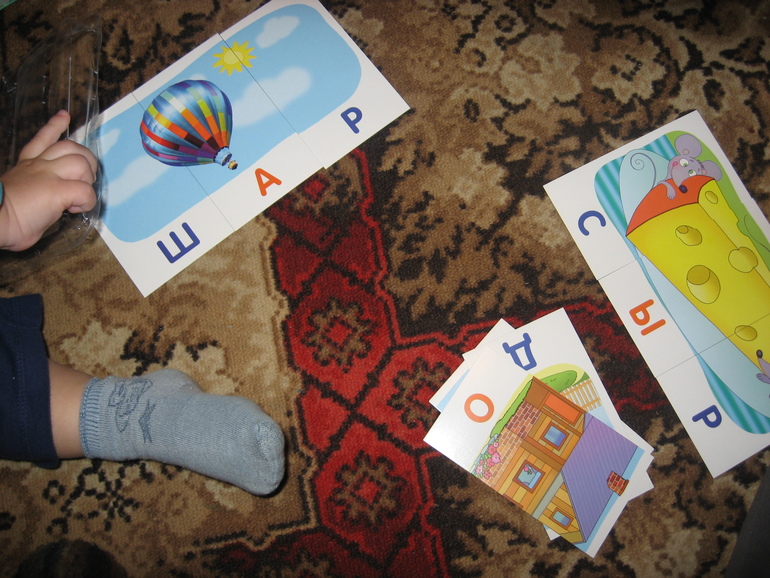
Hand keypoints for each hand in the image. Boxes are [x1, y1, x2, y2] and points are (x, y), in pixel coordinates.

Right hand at [0, 110, 97, 250]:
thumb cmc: (3, 216)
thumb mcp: (19, 193)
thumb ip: (36, 192)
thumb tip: (48, 208)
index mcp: (27, 165)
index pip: (42, 139)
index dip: (55, 126)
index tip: (65, 115)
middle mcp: (38, 165)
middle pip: (70, 147)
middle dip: (86, 160)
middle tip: (85, 179)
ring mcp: (48, 175)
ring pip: (81, 162)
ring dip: (87, 179)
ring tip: (80, 194)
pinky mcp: (57, 190)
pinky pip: (86, 191)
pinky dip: (87, 202)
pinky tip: (76, 209)